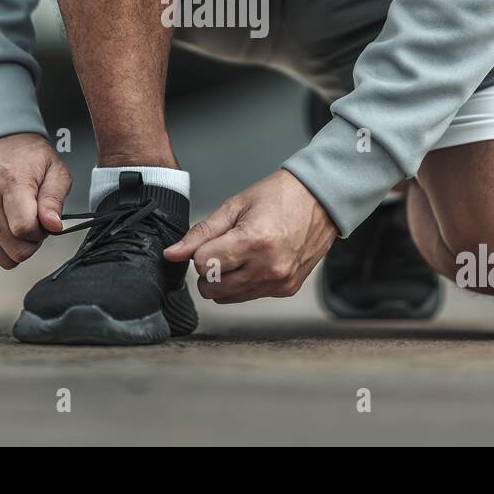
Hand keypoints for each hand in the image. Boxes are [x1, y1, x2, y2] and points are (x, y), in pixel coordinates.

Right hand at [0, 133, 71, 267]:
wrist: (0, 144)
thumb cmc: (30, 158)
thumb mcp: (56, 171)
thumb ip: (55, 200)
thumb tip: (53, 226)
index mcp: (10, 182)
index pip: (24, 230)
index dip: (40, 233)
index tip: (43, 222)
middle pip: (13, 250)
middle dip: (29, 242)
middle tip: (32, 221)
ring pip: (0, 256)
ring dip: (14, 243)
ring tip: (17, 219)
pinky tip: (3, 219)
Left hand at [164, 169, 336, 301]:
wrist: (321, 200)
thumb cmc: (279, 196)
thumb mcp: (235, 206)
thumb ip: (201, 233)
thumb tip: (171, 254)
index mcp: (253, 242)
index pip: (202, 265)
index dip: (200, 251)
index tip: (213, 239)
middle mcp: (268, 267)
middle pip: (212, 288)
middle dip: (208, 270)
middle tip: (223, 248)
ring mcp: (279, 282)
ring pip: (227, 298)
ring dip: (225, 279)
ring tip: (241, 253)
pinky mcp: (286, 289)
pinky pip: (249, 296)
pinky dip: (245, 282)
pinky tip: (257, 260)